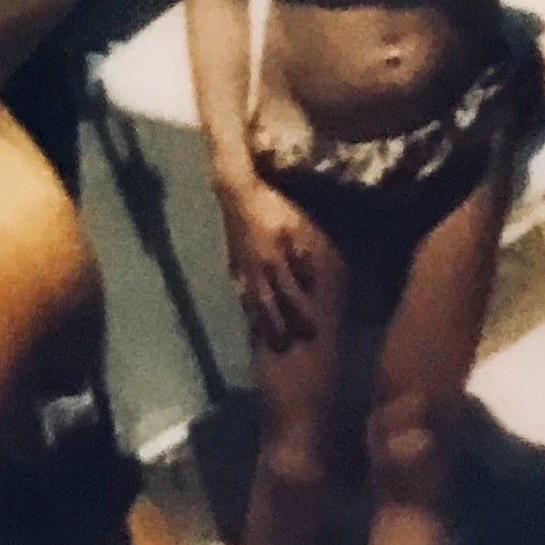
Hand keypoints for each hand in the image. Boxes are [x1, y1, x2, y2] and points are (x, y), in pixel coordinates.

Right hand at [217, 173, 322, 349]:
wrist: (238, 196)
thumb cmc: (271, 208)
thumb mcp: (293, 225)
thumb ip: (300, 253)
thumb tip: (309, 281)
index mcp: (273, 262)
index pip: (289, 296)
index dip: (300, 315)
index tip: (310, 333)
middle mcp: (256, 272)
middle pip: (268, 306)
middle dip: (277, 328)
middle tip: (285, 348)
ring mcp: (242, 270)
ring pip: (252, 303)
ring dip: (260, 323)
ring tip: (265, 341)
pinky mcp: (233, 265)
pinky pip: (240, 293)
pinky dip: (245, 307)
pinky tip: (248, 315)